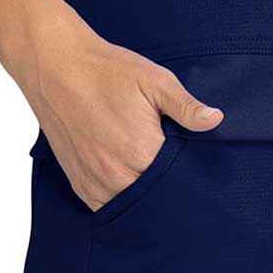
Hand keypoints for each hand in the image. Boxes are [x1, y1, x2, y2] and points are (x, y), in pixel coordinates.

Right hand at [10, 0, 223, 212]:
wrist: (56, 67)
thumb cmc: (107, 70)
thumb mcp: (155, 80)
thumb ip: (186, 106)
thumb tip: (216, 120)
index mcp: (142, 153)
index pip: (179, 181)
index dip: (190, 173)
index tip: (196, 164)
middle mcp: (118, 176)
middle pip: (155, 197)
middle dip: (168, 186)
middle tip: (175, 167)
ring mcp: (95, 184)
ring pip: (130, 206)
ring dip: (143, 194)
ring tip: (151, 170)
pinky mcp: (79, 184)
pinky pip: (106, 206)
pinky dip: (120, 197)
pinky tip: (128, 178)